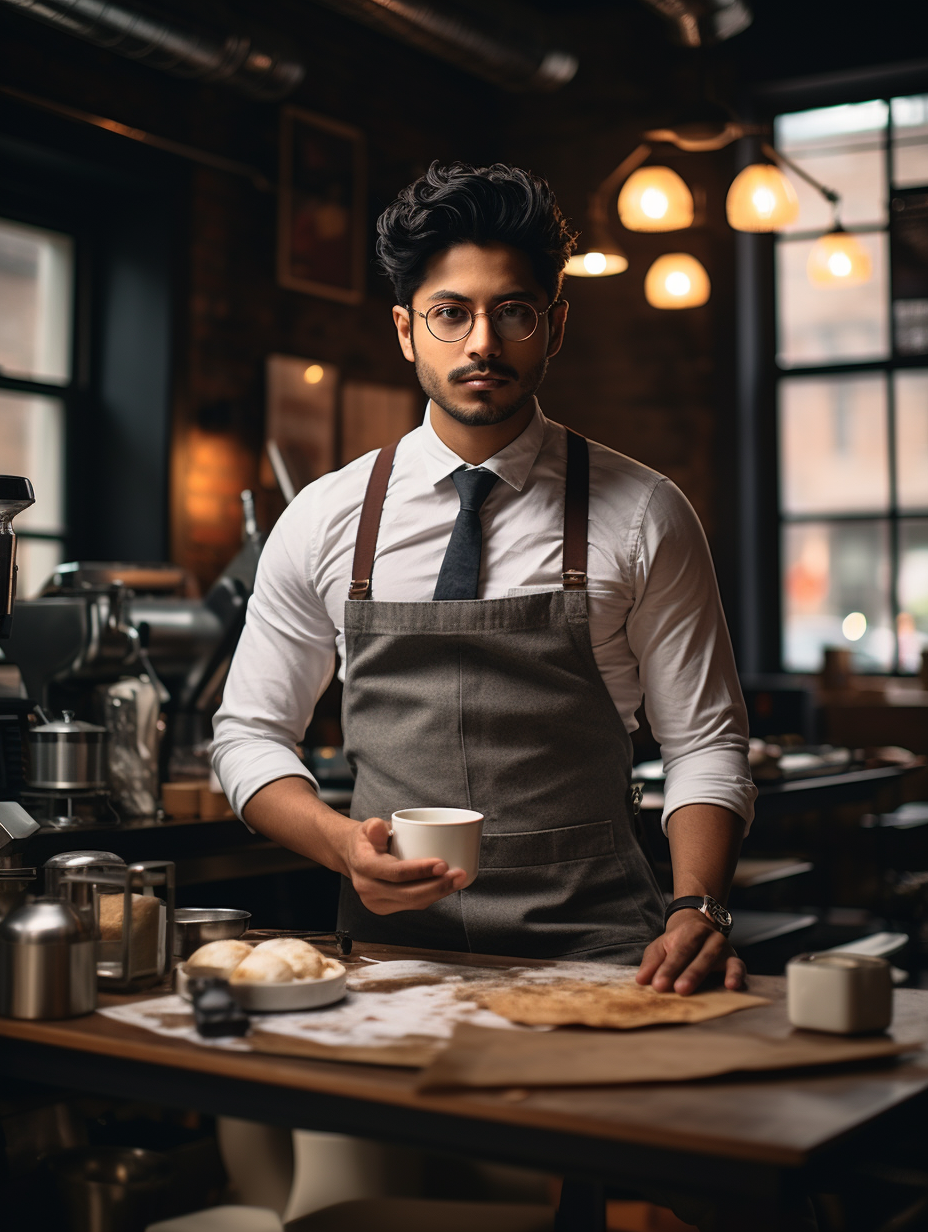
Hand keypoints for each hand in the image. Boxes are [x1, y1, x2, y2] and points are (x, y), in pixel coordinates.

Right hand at [345, 817, 466, 914]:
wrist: (352, 856)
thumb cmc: (366, 839)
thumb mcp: (367, 827)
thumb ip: (374, 827)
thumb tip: (379, 828)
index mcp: (364, 866)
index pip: (396, 873)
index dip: (421, 871)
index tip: (443, 864)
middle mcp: (368, 888)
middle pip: (408, 894)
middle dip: (437, 886)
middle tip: (459, 874)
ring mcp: (376, 902)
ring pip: (413, 903)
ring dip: (438, 893)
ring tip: (458, 880)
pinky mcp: (385, 908)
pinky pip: (412, 905)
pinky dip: (431, 896)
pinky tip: (446, 887)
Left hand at [635, 909, 744, 995]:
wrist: (700, 925)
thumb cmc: (678, 942)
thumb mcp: (661, 947)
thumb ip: (652, 963)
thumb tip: (641, 980)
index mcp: (689, 932)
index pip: (678, 952)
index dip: (668, 969)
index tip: (658, 985)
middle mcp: (708, 937)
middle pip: (698, 956)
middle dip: (688, 974)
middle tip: (678, 990)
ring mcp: (723, 948)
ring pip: (714, 961)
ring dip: (705, 975)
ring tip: (700, 989)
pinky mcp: (734, 959)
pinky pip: (738, 967)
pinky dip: (737, 976)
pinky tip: (732, 987)